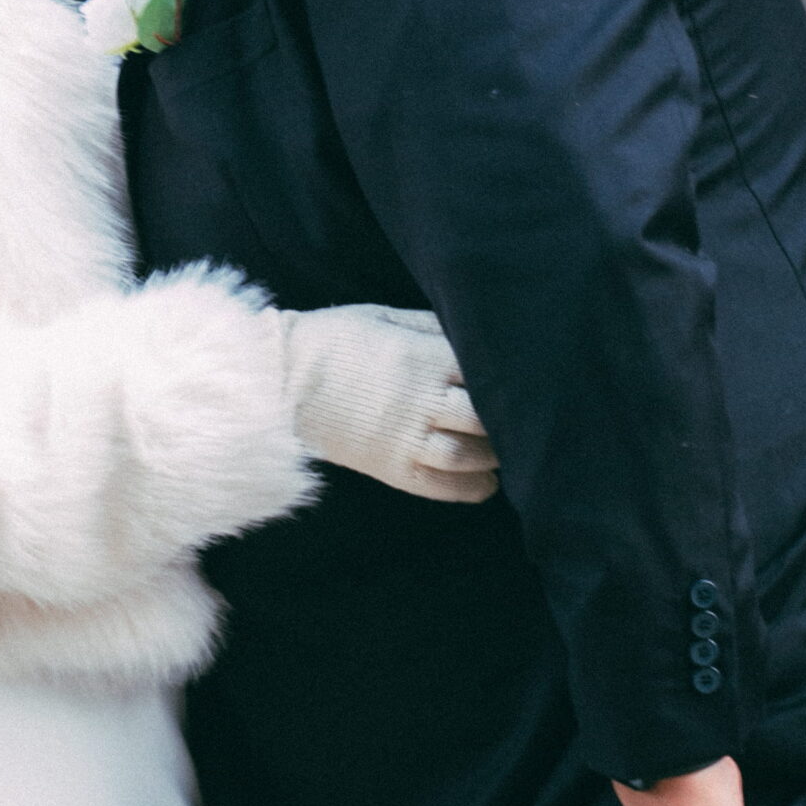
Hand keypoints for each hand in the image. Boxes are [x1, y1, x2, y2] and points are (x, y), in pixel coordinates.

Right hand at [283, 303, 498, 502]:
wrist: (282, 380)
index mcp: (421, 357)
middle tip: (518, 417)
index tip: (523, 379)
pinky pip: (441, 485)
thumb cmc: (334, 339)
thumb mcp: (383, 317)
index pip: (483, 370)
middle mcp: (421, 399)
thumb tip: (470, 333)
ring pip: (468, 453)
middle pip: (483, 415)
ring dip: (494, 455)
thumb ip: (430, 326)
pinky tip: (486, 483)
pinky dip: (471, 488)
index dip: (507, 376)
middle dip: (507, 418)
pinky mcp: (391, 467)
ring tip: (505, 450)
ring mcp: (405, 437)